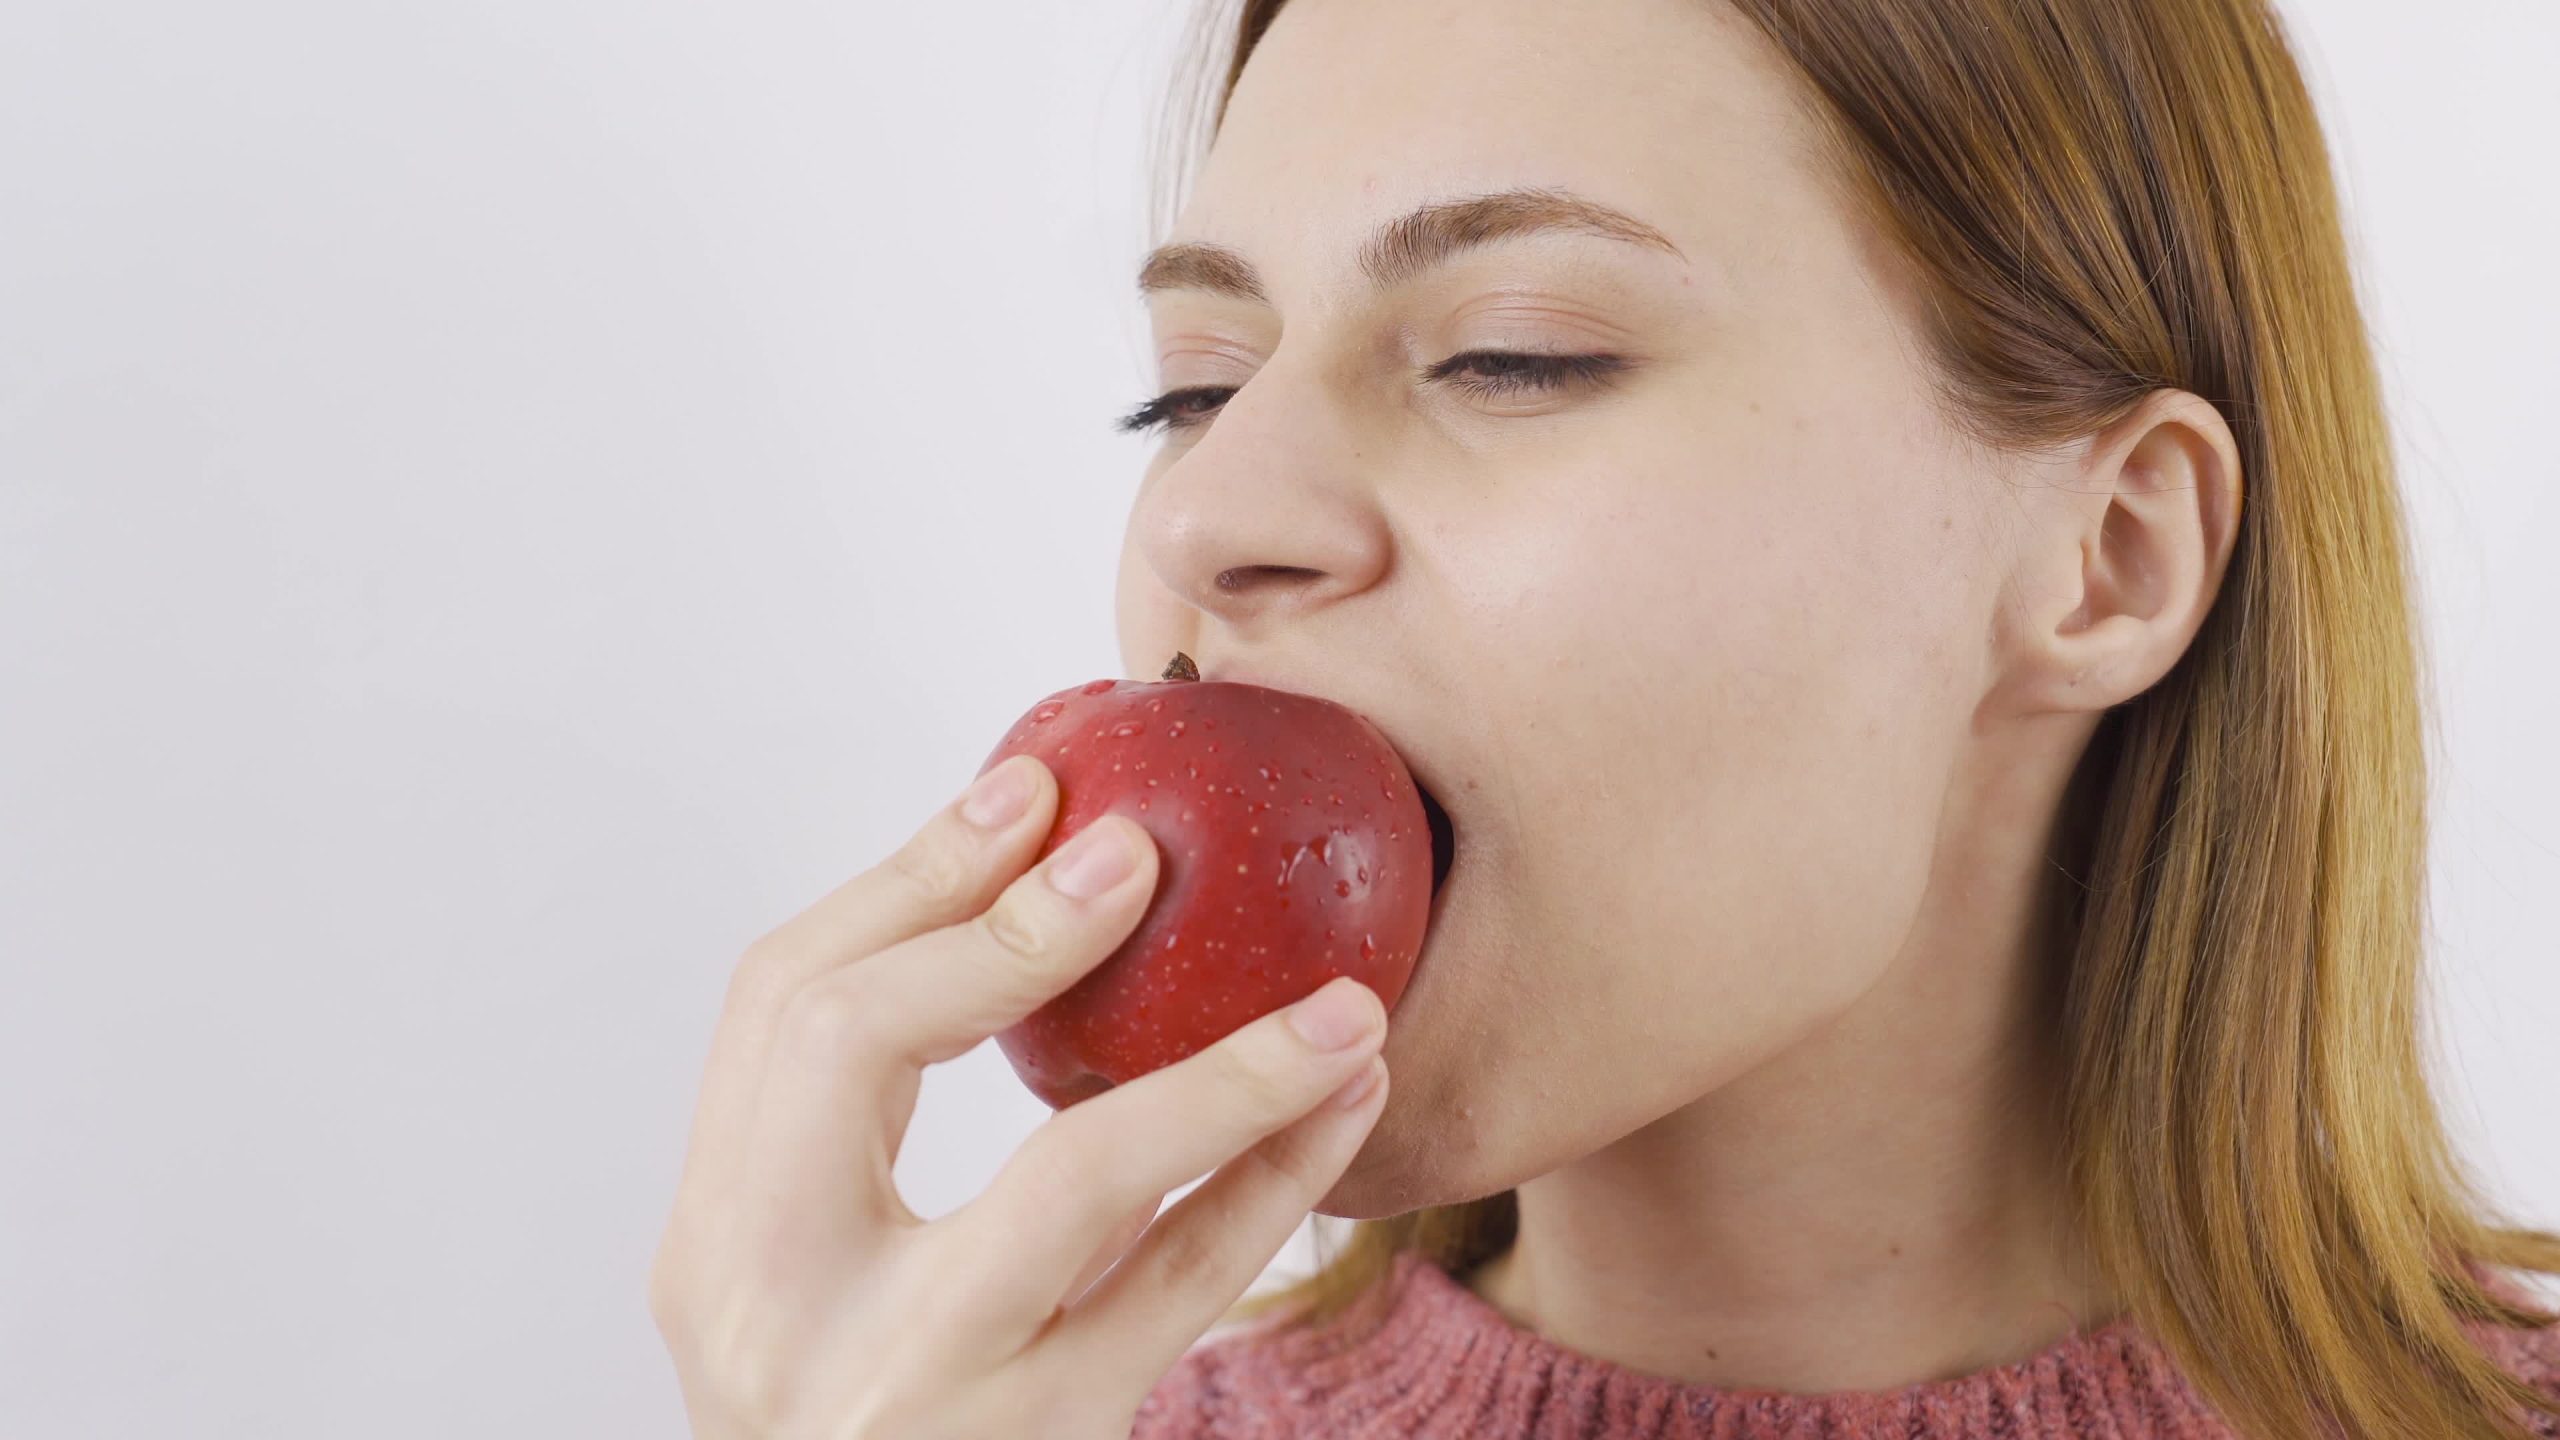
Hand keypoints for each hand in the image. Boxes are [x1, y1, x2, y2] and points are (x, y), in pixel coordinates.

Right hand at [647, 753, 1391, 1438]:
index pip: (780, 1005)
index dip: (907, 878)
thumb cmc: (867, 1418)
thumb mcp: (814, 1284)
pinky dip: (1267, 1187)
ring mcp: (907, 1384)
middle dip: (1006, 924)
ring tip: (1340, 1005)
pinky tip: (1338, 1116)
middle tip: (1143, 852)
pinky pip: (1177, 1290)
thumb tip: (1025, 903)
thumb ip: (870, 1138)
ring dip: (1222, 1066)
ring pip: (1071, 1176)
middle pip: (855, 1044)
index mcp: (719, 1241)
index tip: (1029, 788)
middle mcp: (771, 1305)